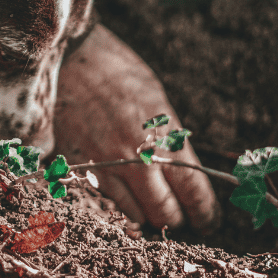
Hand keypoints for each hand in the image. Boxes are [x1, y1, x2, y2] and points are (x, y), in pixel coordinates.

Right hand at [56, 24, 219, 231]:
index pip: (194, 192)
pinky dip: (121, 205)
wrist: (69, 57)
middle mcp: (137, 157)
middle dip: (178, 219)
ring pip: (137, 215)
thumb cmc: (117, 70)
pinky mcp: (81, 167)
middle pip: (166, 213)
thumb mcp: (156, 99)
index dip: (205, 213)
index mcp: (164, 136)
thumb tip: (185, 171)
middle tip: (183, 218)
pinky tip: (126, 195)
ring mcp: (107, 165)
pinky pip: (108, 202)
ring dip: (149, 215)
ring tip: (153, 207)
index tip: (208, 219)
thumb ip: (170, 138)